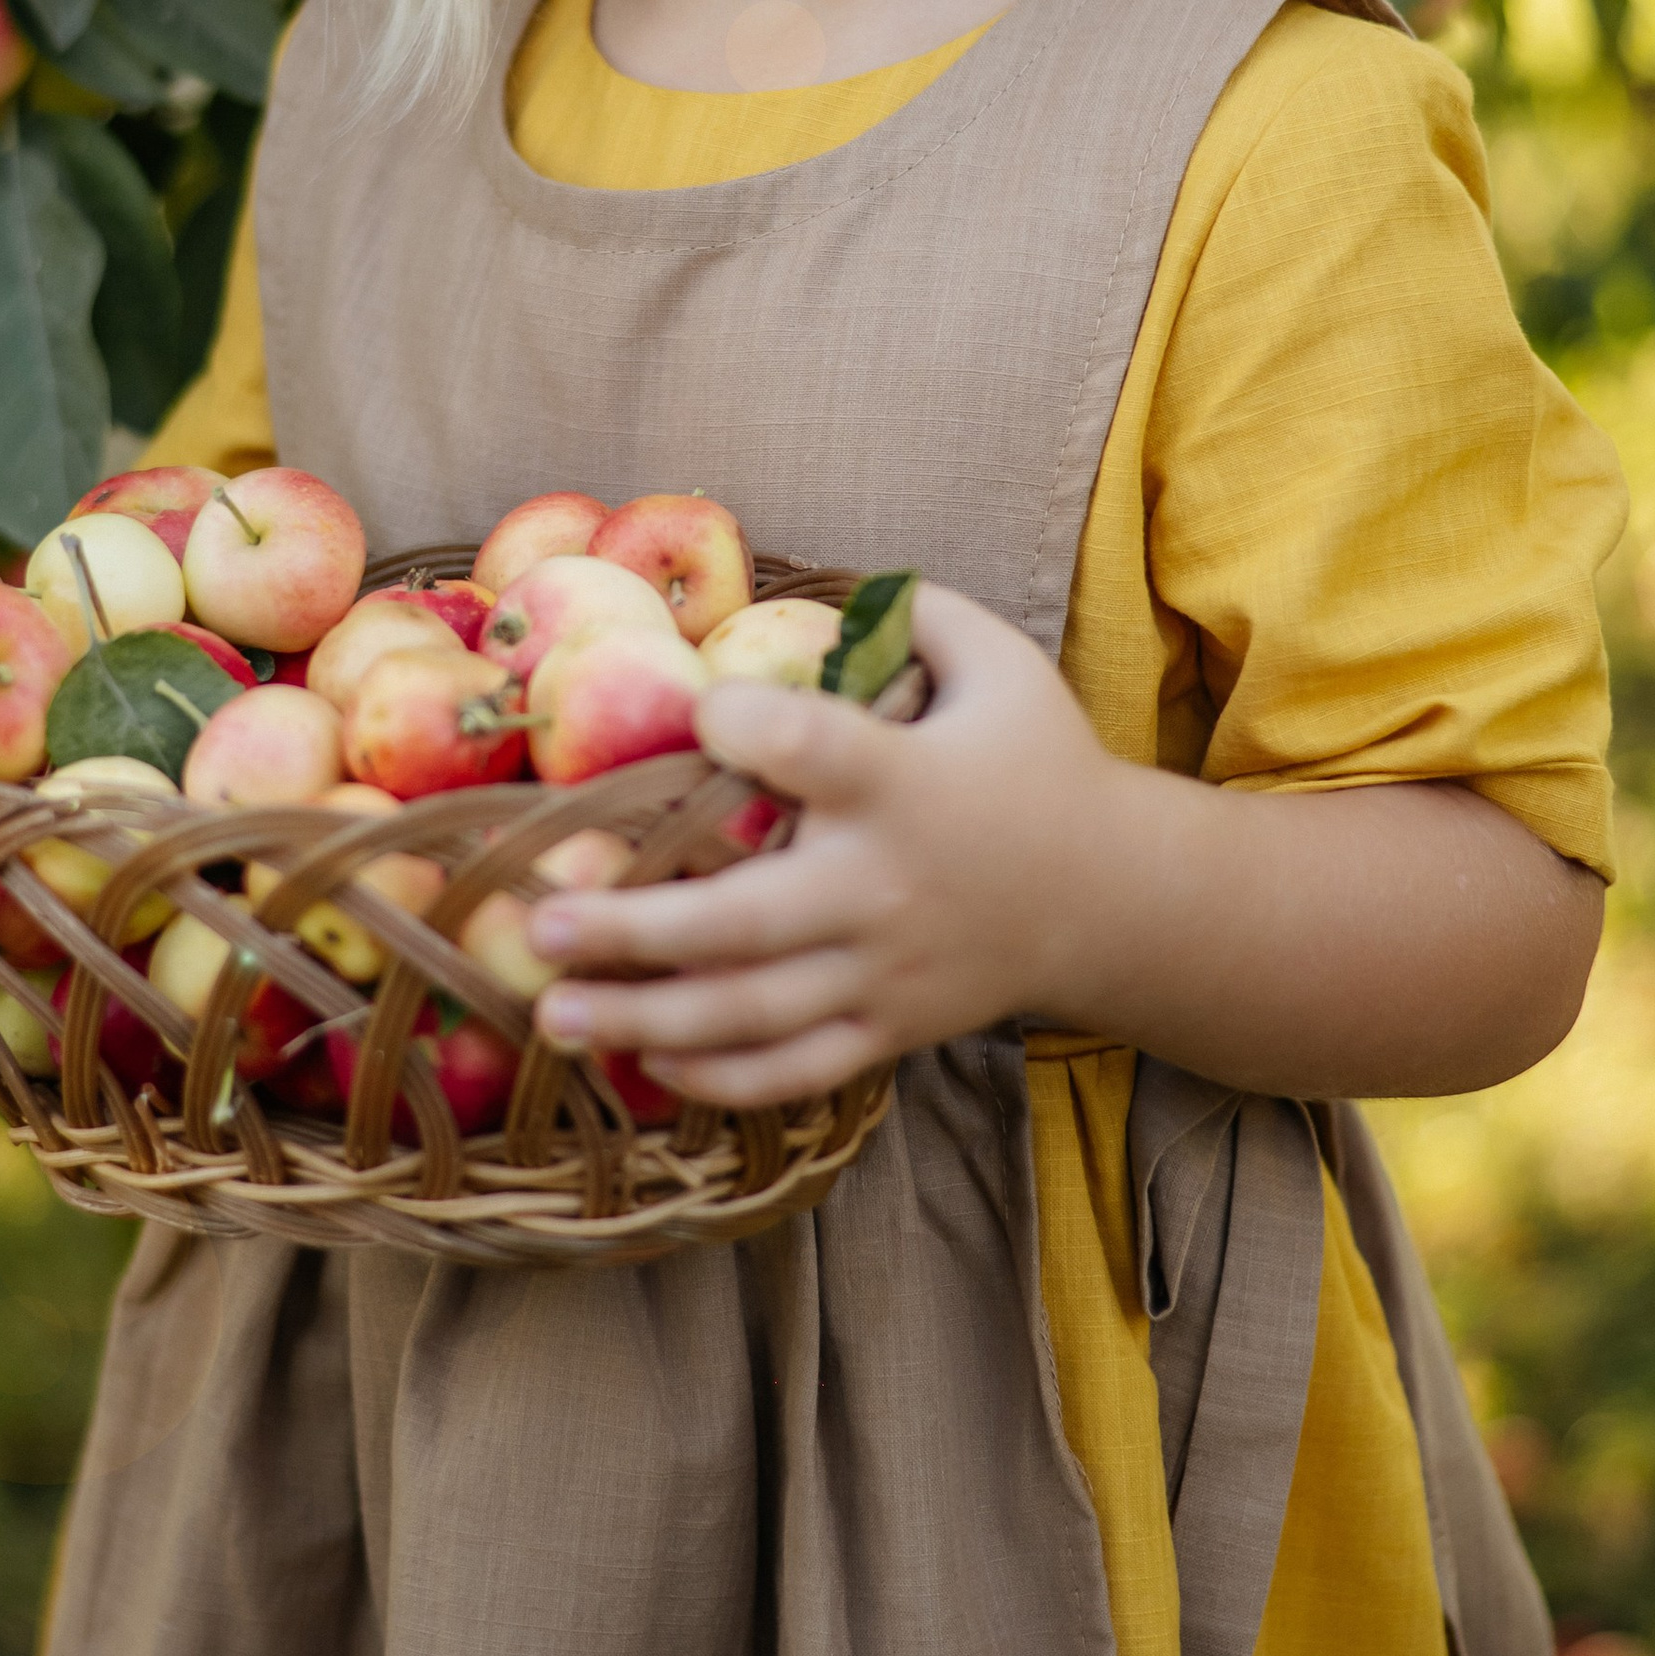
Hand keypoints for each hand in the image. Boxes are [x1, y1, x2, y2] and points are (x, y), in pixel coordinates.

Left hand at [530, 581, 1112, 1106]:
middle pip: (746, 921)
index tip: (694, 709)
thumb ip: (913, 610)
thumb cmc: (1034, 763)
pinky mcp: (887, 1029)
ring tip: (551, 1015)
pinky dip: (717, 1077)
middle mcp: (883, 887)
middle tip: (540, 922)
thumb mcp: (999, 663)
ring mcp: (883, 972)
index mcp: (903, 785)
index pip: (813, 752)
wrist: (1114, 897)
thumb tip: (818, 578)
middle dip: (634, 927)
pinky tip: (644, 1062)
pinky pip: (792, 1069)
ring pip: (751, 1011)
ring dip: (644, 1016)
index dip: (746, 726)